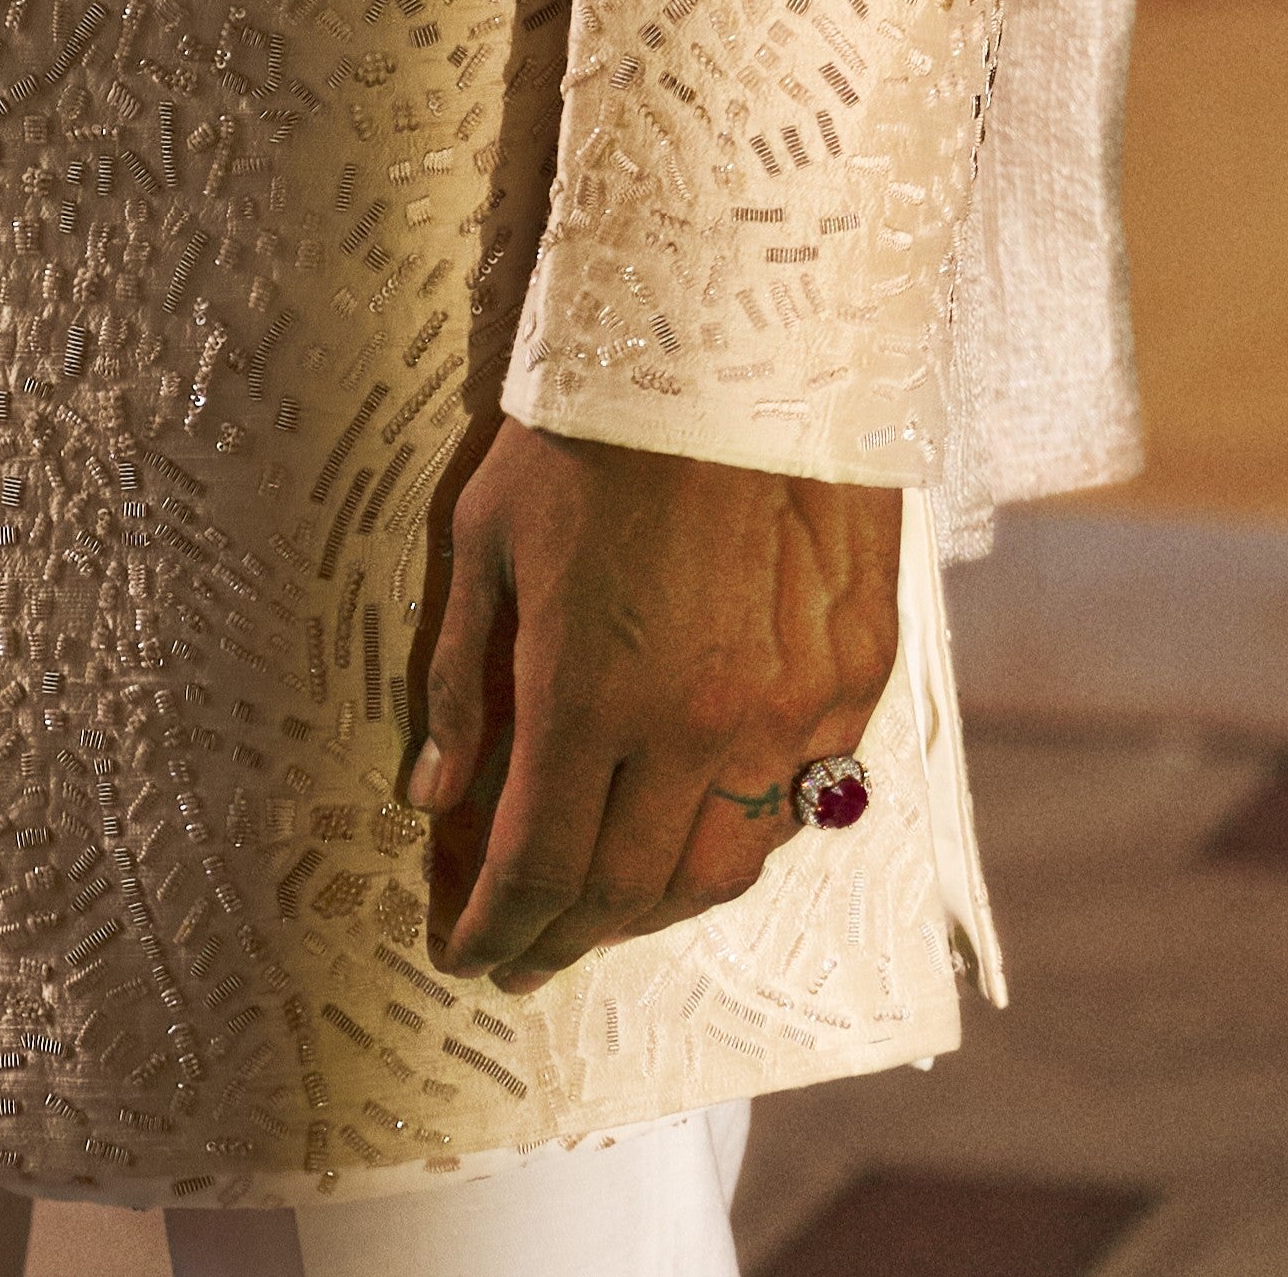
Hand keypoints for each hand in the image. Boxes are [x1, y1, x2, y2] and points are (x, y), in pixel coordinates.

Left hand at [408, 422, 901, 989]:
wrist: (738, 332)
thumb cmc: (588, 425)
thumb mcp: (486, 537)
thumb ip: (458, 678)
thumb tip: (433, 796)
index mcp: (590, 695)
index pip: (537, 864)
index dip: (495, 925)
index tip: (465, 956)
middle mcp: (698, 728)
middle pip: (626, 890)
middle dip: (563, 937)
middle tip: (525, 954)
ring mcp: (789, 712)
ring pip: (722, 870)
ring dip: (653, 910)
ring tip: (602, 916)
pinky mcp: (854, 678)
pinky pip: (799, 803)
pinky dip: (742, 840)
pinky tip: (702, 837)